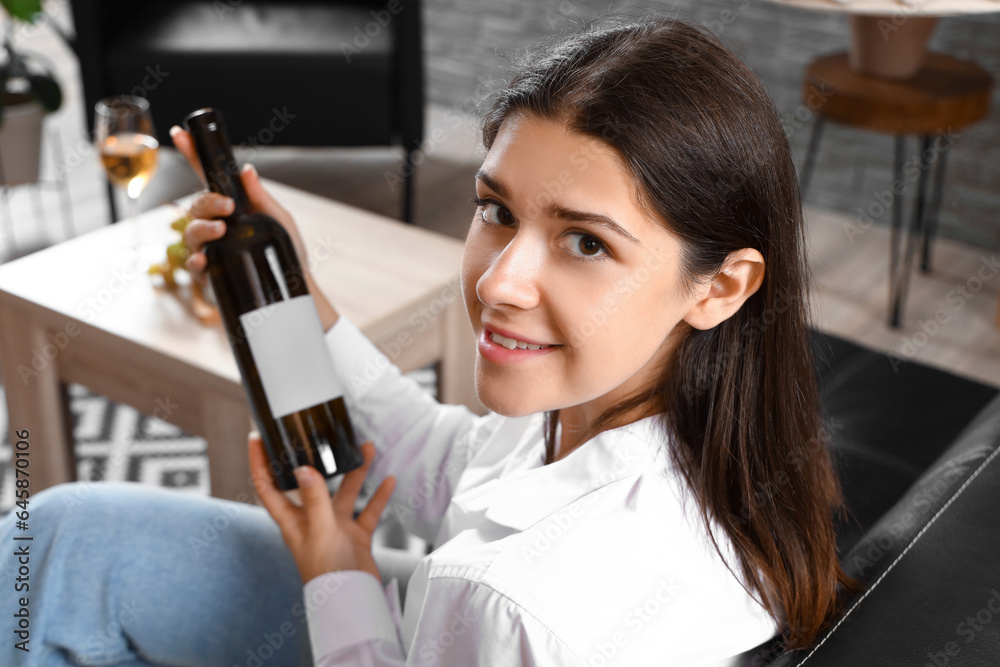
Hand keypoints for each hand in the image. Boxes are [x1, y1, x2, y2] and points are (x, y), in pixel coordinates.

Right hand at [169, 125, 307, 284]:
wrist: (295, 286)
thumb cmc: (288, 250)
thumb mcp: (280, 219)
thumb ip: (262, 198)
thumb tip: (247, 171)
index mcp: (231, 207)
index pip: (208, 178)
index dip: (193, 155)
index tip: (181, 134)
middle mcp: (216, 225)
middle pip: (196, 205)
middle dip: (207, 202)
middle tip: (227, 207)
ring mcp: (210, 248)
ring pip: (190, 231)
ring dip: (201, 228)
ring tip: (221, 231)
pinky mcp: (211, 274)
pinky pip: (194, 265)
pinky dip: (196, 260)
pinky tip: (203, 259)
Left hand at [248, 432, 396, 584]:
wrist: (352, 600)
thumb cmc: (327, 574)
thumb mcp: (320, 531)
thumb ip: (314, 499)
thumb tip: (302, 469)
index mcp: (292, 520)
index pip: (269, 486)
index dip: (260, 463)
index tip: (257, 439)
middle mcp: (311, 520)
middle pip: (312, 483)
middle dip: (318, 459)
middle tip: (321, 436)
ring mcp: (334, 527)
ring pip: (344, 492)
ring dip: (356, 472)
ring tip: (367, 449)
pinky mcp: (354, 535)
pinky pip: (367, 510)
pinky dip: (378, 496)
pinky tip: (387, 481)